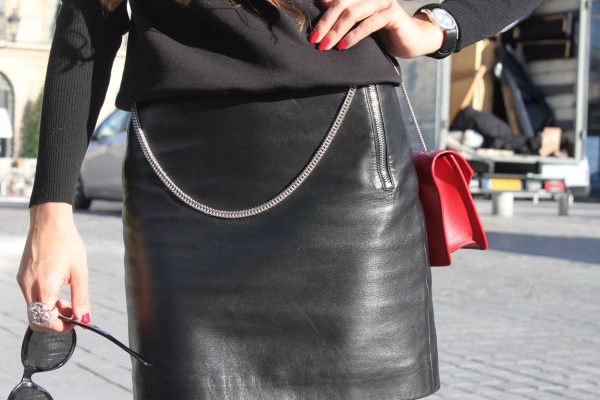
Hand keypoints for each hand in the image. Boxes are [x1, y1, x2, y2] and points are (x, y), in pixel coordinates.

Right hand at [17, 202, 89, 331]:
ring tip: (67, 298)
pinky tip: (57, 287)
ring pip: (33, 309)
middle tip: (71, 311)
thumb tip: (84, 319)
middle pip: (36, 319)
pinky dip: (44, 299)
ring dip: (50, 310)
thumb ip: (81, 298)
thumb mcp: (80, 271)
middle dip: (55, 321)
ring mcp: (23, 281)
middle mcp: (29, 286)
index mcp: (45, 285)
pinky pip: (31, 297)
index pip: (45, 321)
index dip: (60, 327)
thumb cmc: (67, 243)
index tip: (75, 322)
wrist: (50, 221)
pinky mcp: (22, 277)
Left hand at [309, 0, 443, 57]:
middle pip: (341, 4)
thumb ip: (344, 13)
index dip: (322, 11)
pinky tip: (343, 47)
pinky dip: (353, 36)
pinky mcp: (392, 14)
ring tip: (325, 45)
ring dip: (336, 31)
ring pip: (352, 13)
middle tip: (314, 39)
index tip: (310, 28)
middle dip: (325, 22)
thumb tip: (321, 3)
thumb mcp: (360, 23)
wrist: (412, 40)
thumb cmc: (382, 33)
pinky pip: (368, 24)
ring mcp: (383, 1)